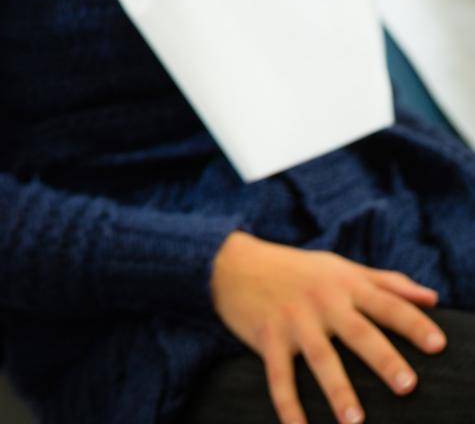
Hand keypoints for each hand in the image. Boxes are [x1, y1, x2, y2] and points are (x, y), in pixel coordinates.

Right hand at [211, 231, 446, 423]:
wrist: (232, 263)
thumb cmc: (297, 269)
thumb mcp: (340, 267)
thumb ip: (386, 282)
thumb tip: (432, 298)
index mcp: (344, 284)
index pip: (386, 302)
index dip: (413, 323)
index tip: (438, 345)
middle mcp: (321, 300)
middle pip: (358, 332)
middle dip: (383, 359)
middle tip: (408, 386)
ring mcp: (293, 319)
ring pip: (320, 358)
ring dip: (338, 390)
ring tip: (356, 421)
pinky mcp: (267, 337)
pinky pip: (279, 377)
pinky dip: (288, 406)